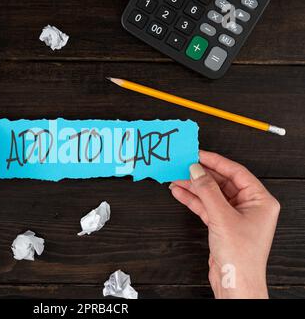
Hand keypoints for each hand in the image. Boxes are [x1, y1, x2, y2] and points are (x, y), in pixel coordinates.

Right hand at [169, 151, 279, 298]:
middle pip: (222, 182)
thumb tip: (197, 171)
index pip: (236, 172)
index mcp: (260, 200)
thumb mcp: (222, 217)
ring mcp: (234, 215)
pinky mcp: (222, 224)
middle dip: (201, 175)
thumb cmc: (241, 256)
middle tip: (184, 165)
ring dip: (193, 187)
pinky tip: (180, 192)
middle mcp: (249, 206)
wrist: (234, 282)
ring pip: (211, 194)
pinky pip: (205, 206)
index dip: (216, 162)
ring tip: (176, 178)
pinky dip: (192, 199)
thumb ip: (207, 191)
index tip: (198, 155)